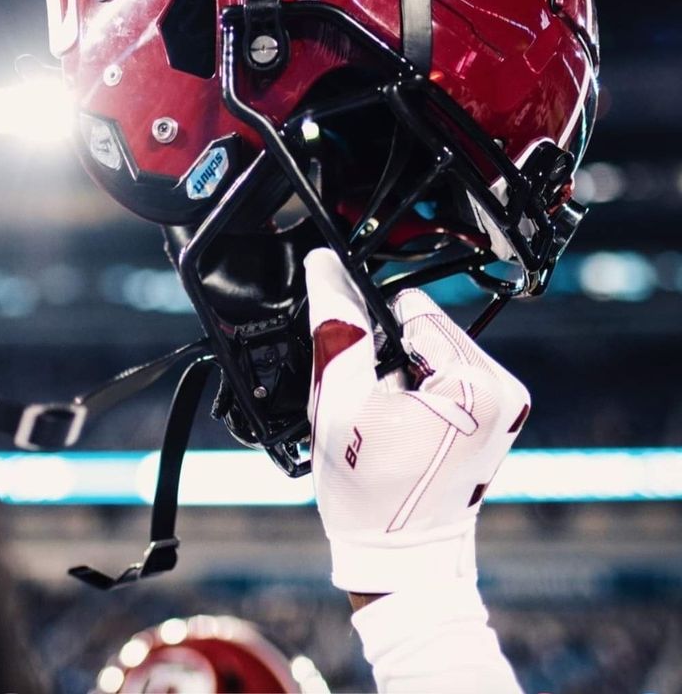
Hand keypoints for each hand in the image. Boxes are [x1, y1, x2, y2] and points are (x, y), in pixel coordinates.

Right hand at [304, 248, 530, 596]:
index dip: (370, 334)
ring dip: (405, 375)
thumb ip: (336, 329)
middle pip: (428, 330)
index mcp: (479, 383)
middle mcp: (506, 389)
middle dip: (391, 358)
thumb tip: (326, 268)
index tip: (361, 380)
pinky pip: (449, 377)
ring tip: (389, 424)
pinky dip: (421, 392)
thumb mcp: (341, 405)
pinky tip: (406, 429)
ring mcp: (507, 406)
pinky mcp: (499, 419)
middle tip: (374, 410)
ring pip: (435, 352)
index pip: (412, 309)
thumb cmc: (372, 498)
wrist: (402, 564)